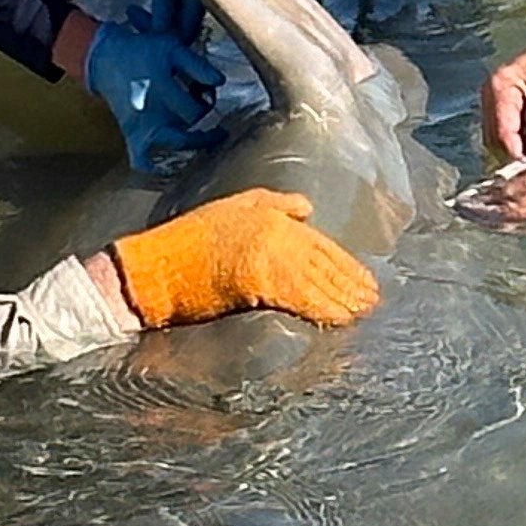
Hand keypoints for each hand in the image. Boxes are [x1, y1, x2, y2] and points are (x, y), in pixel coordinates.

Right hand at [83, 13, 222, 168]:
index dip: (207, 104)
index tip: (207, 96)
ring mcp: (141, 127)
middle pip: (188, 134)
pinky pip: (141, 161)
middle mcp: (153, 113)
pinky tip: (170, 170)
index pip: (196, 111)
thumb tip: (220, 82)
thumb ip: (198, 65)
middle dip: (206, 135)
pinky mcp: (131, 135)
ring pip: (172, 147)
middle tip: (220, 133)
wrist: (106, 59)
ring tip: (203, 145)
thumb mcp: (172, 48)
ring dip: (191, 146)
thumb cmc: (142, 51)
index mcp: (163, 91)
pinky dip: (155, 168)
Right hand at [110, 190, 382, 329]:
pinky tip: (338, 320)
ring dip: (342, 298)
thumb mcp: (232, 207)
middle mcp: (275, 232)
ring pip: (316, 280)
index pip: (318, 243)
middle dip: (349, 283)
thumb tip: (309, 209)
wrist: (153, 268)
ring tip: (361, 313)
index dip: (345, 265)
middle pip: (323, 262)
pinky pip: (300, 296)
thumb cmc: (185, 241)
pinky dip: (322, 309)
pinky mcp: (259, 279)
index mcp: (270, 215)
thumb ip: (274, 204)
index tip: (365, 281)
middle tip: (373, 301)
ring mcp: (268, 255)